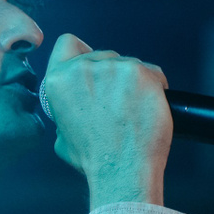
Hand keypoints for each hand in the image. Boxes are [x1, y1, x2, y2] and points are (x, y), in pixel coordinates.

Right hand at [40, 33, 171, 207]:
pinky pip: (153, 72)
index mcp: (58, 81)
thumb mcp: (62, 136)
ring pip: (128, 63)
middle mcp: (83, 68)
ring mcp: (114, 68)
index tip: (93, 66)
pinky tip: (150, 107)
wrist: (122, 169)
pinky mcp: (141, 72)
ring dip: (134, 82)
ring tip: (135, 110)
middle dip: (111, 75)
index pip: (67, 44)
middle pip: (102, 55)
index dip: (80, 53)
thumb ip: (65, 112)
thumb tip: (76, 109)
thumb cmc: (94, 159)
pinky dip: (155, 87)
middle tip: (117, 103)